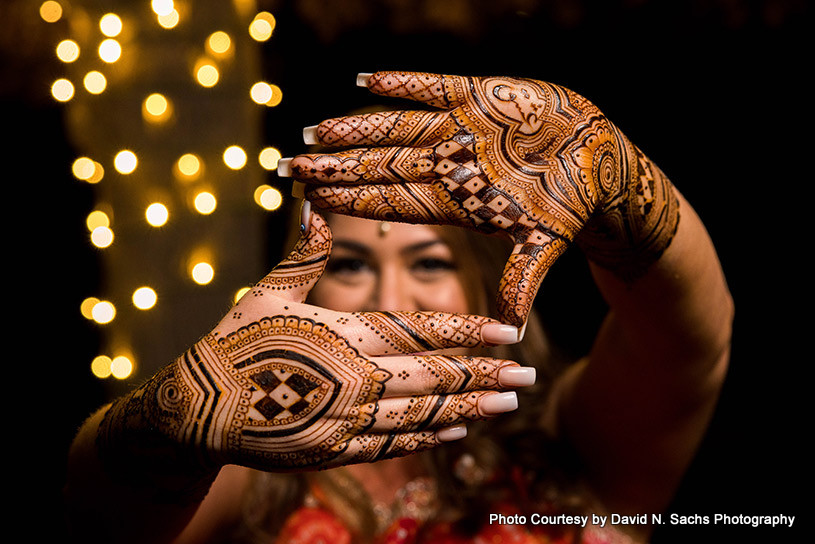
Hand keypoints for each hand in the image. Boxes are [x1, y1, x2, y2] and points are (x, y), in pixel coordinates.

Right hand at [97, 212, 530, 486]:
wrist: (199, 410)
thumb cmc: (235, 342)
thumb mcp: (268, 290)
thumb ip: (305, 251)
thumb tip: (317, 200)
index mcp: (343, 335)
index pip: (421, 332)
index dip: (470, 331)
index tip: (510, 331)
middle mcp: (354, 379)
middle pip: (435, 376)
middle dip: (487, 374)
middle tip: (530, 373)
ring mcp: (348, 421)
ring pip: (424, 412)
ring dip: (471, 407)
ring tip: (510, 402)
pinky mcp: (337, 450)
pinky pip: (395, 443)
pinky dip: (431, 434)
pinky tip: (460, 428)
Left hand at [283, 71, 678, 325]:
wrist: (596, 159)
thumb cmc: (569, 204)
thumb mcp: (544, 242)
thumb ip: (523, 278)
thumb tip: (513, 331)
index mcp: (454, 200)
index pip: (392, 200)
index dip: (352, 198)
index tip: (311, 198)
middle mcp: (447, 164)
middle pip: (381, 165)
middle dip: (336, 165)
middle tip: (290, 166)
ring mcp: (459, 129)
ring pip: (397, 128)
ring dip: (356, 128)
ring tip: (315, 129)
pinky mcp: (481, 95)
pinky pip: (435, 88)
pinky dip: (405, 84)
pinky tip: (366, 80)